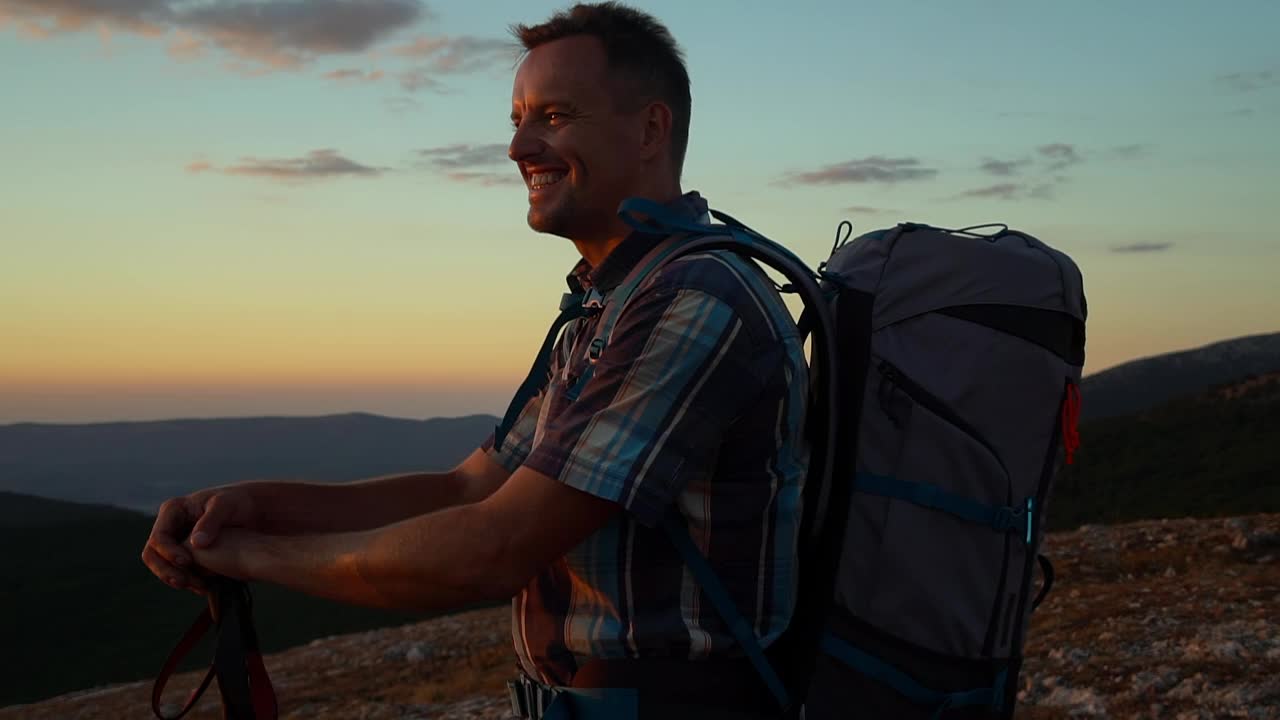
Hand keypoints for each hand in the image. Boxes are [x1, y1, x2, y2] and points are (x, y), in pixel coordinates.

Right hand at [141, 487, 257, 594]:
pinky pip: (179, 570)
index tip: (187, 562)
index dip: (168, 552)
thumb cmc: (238, 501)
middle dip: (166, 571)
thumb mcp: (226, 506)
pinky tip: (204, 587)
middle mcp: (170, 526)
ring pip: (164, 566)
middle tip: (184, 582)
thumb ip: (211, 521)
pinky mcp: (186, 553)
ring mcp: (176, 540)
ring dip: (177, 579)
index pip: (159, 537)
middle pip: (153, 554)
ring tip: (199, 587)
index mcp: (173, 510)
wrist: (251, 509)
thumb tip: (196, 543)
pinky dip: (189, 579)